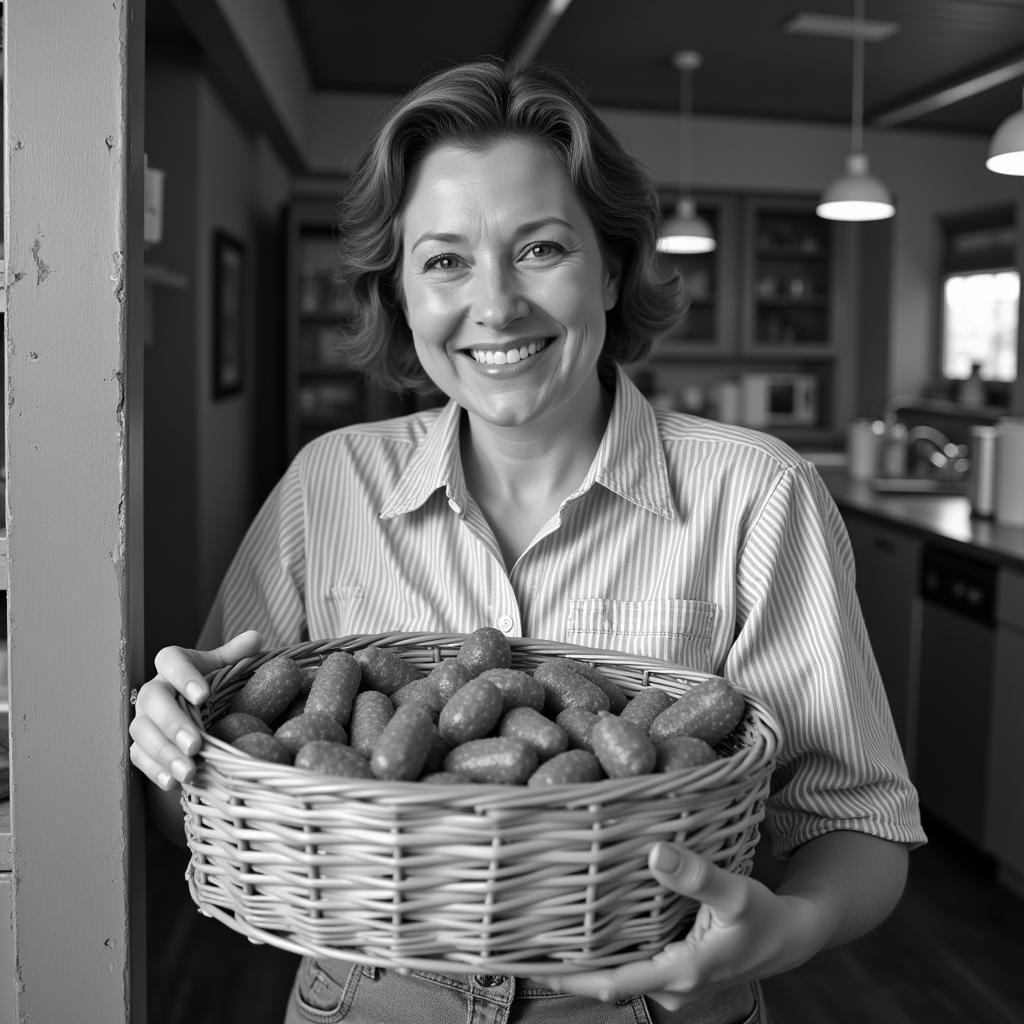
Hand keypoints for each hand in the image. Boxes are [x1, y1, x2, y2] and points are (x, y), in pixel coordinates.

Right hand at [128, 630, 263, 789]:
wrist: (196, 713)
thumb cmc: (212, 685)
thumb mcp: (224, 668)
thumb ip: (236, 655)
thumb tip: (255, 638)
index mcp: (173, 664)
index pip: (169, 660)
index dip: (184, 677)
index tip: (204, 695)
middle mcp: (154, 689)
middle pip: (153, 701)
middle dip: (172, 724)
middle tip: (195, 744)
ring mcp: (143, 718)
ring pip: (143, 733)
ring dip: (165, 753)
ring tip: (189, 771)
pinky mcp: (140, 744)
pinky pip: (139, 757)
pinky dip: (156, 770)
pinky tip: (173, 783)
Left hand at [542, 842, 826, 1010]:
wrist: (788, 938)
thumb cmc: (762, 916)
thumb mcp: (735, 892)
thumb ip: (697, 876)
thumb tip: (656, 853)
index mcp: (679, 973)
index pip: (609, 982)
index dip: (566, 975)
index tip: (525, 959)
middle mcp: (667, 985)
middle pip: (603, 981)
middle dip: (562, 966)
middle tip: (517, 938)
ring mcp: (668, 981)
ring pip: (614, 972)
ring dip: (580, 958)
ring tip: (538, 930)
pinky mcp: (670, 969)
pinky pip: (627, 963)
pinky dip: (602, 950)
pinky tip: (581, 926)